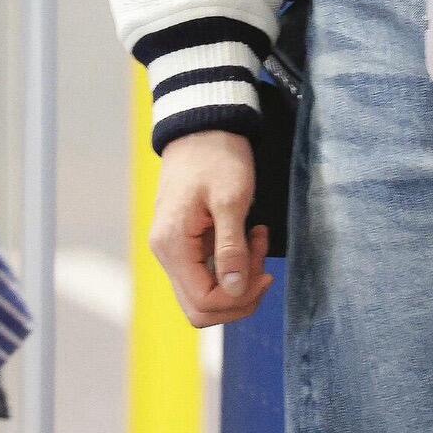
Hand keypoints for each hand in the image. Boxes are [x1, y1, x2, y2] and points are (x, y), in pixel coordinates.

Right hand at [149, 130, 273, 327]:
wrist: (202, 126)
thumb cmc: (217, 155)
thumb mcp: (231, 198)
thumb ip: (231, 248)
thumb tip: (235, 291)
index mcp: (173, 246)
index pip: (202, 303)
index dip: (237, 298)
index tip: (265, 272)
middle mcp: (166, 253)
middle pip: (200, 307)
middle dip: (239, 294)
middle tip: (264, 262)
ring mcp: (173, 249)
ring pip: (205, 292)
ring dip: (238, 278)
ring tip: (258, 240)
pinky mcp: (184, 241)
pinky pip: (207, 271)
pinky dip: (231, 264)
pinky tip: (248, 238)